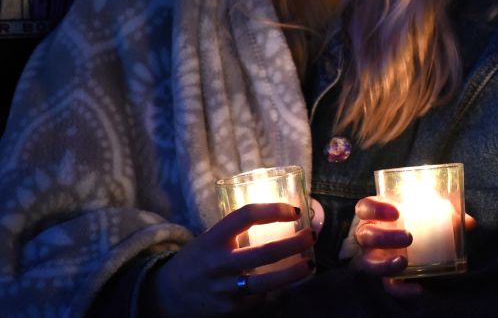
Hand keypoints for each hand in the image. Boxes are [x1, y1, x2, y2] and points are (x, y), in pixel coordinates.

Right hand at [150, 203, 314, 316]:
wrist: (166, 296)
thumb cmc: (198, 260)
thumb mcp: (210, 239)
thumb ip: (237, 231)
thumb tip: (281, 217)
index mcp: (213, 239)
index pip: (246, 215)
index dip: (274, 210)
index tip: (294, 210)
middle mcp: (218, 263)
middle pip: (264, 252)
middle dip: (294, 243)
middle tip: (311, 236)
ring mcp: (223, 288)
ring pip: (265, 283)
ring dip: (292, 273)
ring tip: (310, 265)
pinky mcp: (229, 309)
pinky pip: (259, 300)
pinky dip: (276, 293)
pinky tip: (287, 286)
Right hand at [350, 197, 477, 298]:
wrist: (411, 251)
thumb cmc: (416, 224)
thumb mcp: (428, 215)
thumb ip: (446, 215)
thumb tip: (469, 222)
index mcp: (376, 215)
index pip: (364, 208)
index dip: (375, 209)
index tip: (396, 212)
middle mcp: (368, 236)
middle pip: (366, 236)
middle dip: (384, 237)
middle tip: (408, 237)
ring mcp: (372, 258)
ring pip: (368, 263)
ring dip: (384, 264)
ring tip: (403, 262)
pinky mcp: (382, 278)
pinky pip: (388, 286)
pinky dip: (401, 289)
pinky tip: (417, 288)